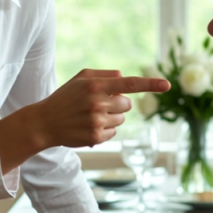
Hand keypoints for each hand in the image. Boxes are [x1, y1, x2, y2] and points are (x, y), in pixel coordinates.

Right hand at [0, 70, 168, 174]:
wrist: (45, 122)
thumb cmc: (65, 97)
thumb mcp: (80, 79)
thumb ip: (104, 75)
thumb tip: (125, 77)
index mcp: (96, 85)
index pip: (129, 84)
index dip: (150, 84)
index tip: (167, 85)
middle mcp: (98, 103)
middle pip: (127, 104)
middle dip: (117, 104)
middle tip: (97, 105)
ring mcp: (97, 122)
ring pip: (121, 120)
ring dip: (111, 118)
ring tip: (90, 117)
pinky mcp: (96, 137)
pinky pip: (114, 133)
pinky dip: (106, 131)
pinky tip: (88, 127)